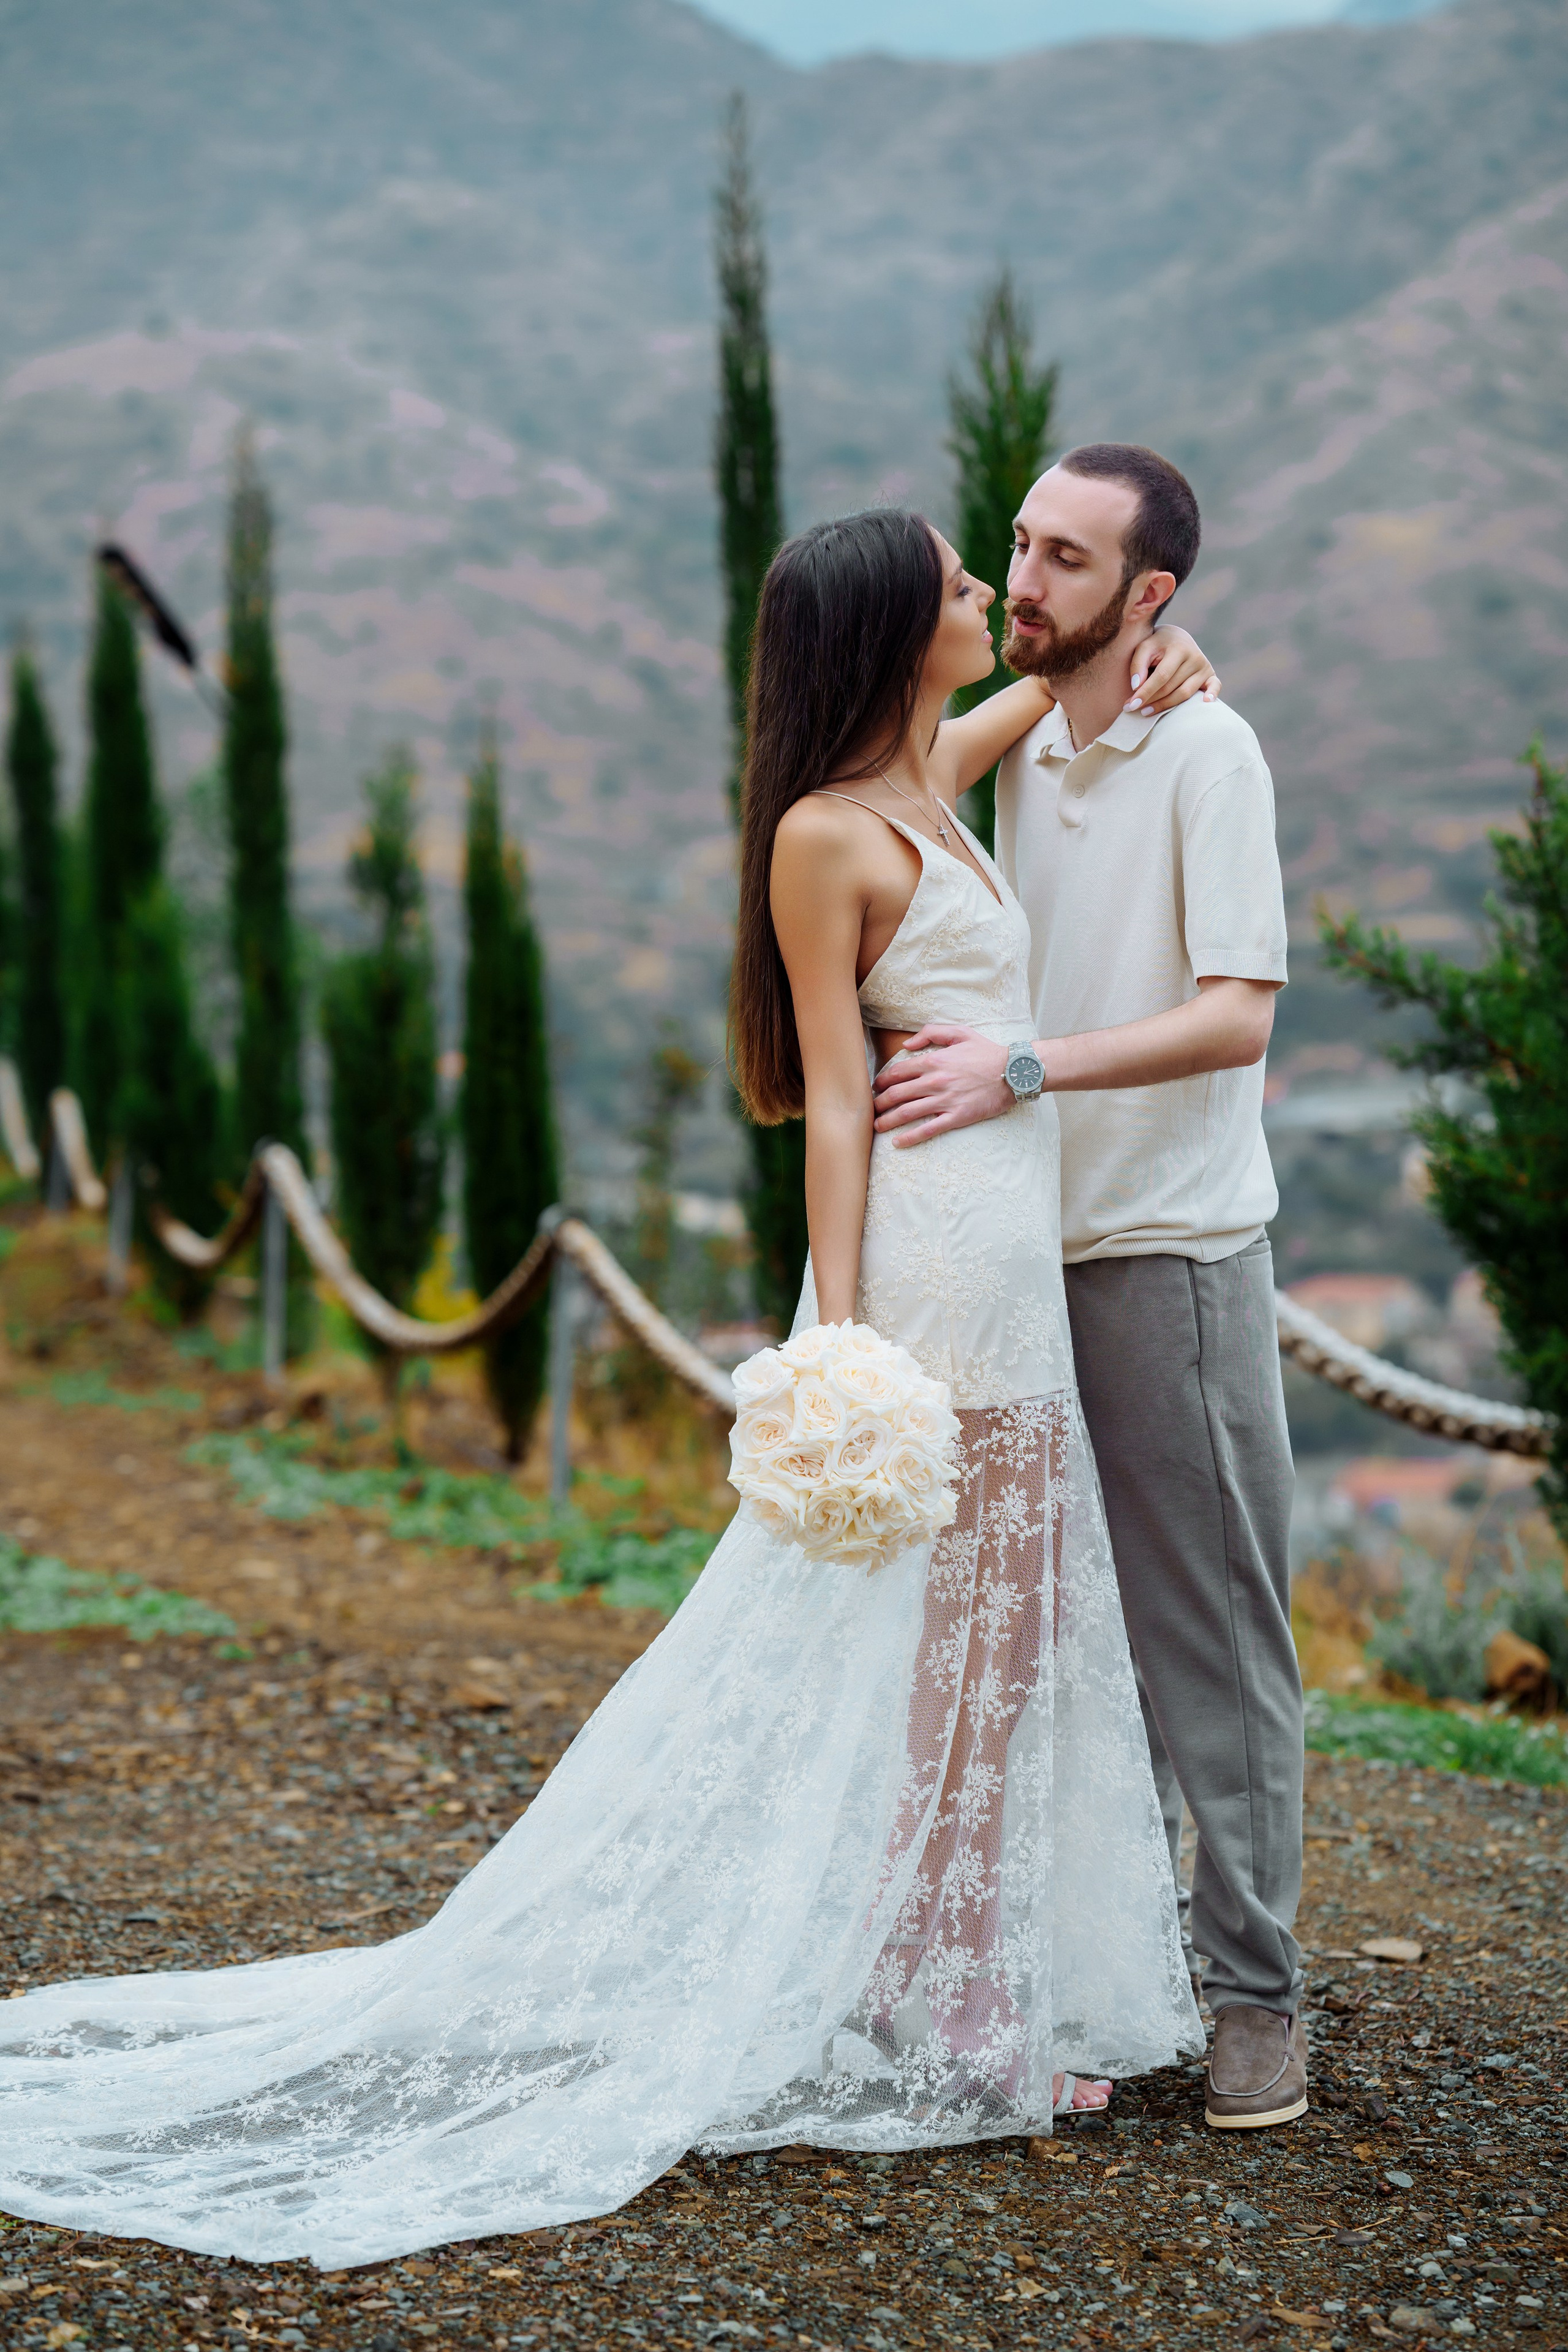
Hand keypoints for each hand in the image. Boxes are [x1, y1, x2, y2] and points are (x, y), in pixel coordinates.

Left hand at [871, 1024, 1012, 1145]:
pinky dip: (910, 1137)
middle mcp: (935, 1081)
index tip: (875, 1087)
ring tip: (876, 1127)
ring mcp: (945, 1100)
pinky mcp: (956, 1117)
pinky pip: (928, 1129)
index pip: (898, 1072)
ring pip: (907, 1113)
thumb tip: (907, 1044)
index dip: (882, 1081)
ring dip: (888, 1121)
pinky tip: (898, 1142)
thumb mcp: (960, 1033)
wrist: (1014, 1072)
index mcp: (934, 1061)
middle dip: (879, 1103)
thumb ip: (931, 1033)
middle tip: (870, 1109)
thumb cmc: (987, 1052)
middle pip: (897, 1094)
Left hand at [1127, 624, 1218, 714]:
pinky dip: (1212, 695)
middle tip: (1132, 709)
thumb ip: (1137, 664)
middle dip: (1151, 700)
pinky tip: (1205, 703)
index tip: (1131, 704)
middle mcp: (1195, 657)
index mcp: (1179, 648)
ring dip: (1165, 706)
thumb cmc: (1156, 645)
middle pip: (1171, 687)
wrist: (1175, 637)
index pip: (1162, 676)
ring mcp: (1205, 667)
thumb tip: (1136, 686)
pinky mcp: (1211, 675)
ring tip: (1146, 712)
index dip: (1146, 692)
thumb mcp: (1144, 647)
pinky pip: (1215, 687)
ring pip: (1185, 694)